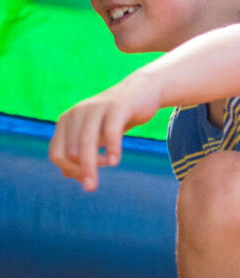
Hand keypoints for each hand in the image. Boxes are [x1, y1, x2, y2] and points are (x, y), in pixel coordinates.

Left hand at [48, 75, 162, 191]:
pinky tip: (115, 162)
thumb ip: (81, 151)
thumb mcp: (97, 135)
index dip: (68, 170)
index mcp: (67, 120)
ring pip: (86, 142)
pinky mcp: (117, 107)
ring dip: (90, 166)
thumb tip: (67, 174)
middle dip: (79, 171)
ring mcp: (96, 108)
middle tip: (91, 187)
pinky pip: (111, 131)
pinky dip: (111, 149)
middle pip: (70, 151)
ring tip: (94, 185)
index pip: (57, 153)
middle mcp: (77, 113)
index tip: (85, 179)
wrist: (143, 90)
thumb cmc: (117, 116)